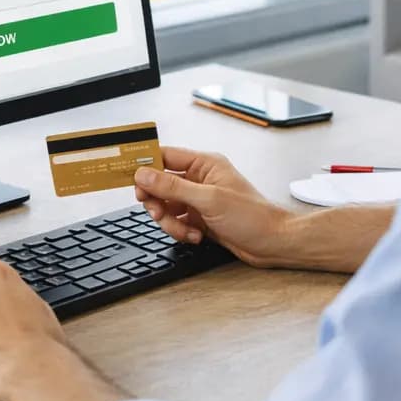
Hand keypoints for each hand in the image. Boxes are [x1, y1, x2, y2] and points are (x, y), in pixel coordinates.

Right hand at [134, 147, 296, 268]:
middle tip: (157, 212)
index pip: (165, 157)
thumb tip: (144, 175)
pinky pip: (177, 222)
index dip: (145, 165)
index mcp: (204, 164)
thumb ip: (172, 187)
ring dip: (170, 221)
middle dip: (156, 201)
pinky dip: (181, 231)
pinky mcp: (200, 218)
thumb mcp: (208, 200)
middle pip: (160, 184)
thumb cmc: (252, 216)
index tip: (127, 174)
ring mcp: (199, 200)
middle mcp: (200, 179)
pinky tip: (197, 236)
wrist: (273, 243)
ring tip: (185, 230)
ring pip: (166, 206)